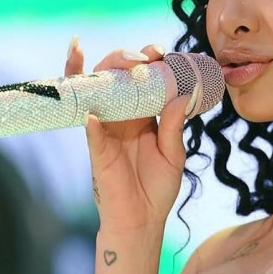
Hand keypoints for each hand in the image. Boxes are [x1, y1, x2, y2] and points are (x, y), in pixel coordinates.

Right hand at [65, 39, 197, 233]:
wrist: (142, 220)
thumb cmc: (157, 188)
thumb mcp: (174, 155)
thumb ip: (175, 126)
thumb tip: (182, 97)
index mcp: (142, 113)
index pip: (140, 78)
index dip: (148, 61)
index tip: (161, 52)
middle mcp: (121, 115)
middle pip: (114, 75)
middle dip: (125, 58)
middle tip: (145, 57)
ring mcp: (105, 129)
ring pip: (95, 91)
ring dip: (102, 71)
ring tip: (123, 61)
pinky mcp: (97, 149)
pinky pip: (90, 131)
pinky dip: (90, 118)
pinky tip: (93, 111)